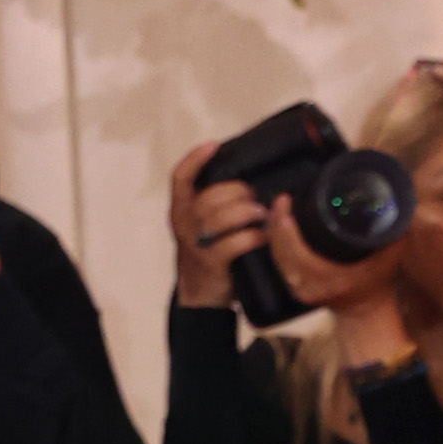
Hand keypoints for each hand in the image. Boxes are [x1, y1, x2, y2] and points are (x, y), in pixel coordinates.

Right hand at [172, 139, 270, 312]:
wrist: (199, 297)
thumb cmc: (207, 255)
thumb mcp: (201, 226)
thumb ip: (212, 206)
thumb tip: (245, 184)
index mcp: (180, 209)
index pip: (180, 177)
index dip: (195, 159)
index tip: (213, 145)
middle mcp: (183, 223)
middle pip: (211, 195)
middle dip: (238, 191)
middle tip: (255, 197)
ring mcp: (195, 243)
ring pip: (222, 216)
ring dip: (248, 212)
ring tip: (262, 215)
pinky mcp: (211, 262)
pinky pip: (234, 242)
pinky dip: (253, 237)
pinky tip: (262, 236)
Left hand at [253, 191, 423, 370]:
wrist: (365, 312)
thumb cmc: (375, 286)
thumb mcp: (387, 262)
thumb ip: (391, 237)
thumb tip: (396, 209)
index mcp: (330, 280)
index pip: (300, 255)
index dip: (289, 232)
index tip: (287, 209)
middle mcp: (309, 286)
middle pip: (282, 253)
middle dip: (277, 224)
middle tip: (281, 200)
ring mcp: (298, 288)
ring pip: (277, 256)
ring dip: (274, 230)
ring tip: (278, 207)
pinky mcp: (293, 286)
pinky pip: (278, 261)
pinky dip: (276, 241)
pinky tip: (277, 223)